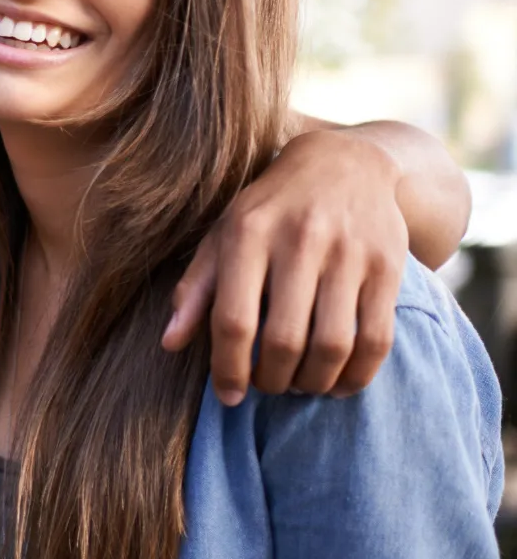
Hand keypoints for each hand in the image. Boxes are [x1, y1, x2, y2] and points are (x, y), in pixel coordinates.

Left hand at [162, 127, 407, 404]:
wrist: (344, 163)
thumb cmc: (269, 209)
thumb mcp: (223, 235)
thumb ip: (195, 288)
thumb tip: (170, 343)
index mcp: (247, 233)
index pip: (234, 320)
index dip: (229, 368)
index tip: (229, 396)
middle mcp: (299, 241)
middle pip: (284, 340)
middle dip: (273, 380)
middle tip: (268, 386)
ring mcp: (348, 253)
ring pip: (333, 345)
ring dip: (314, 382)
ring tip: (300, 385)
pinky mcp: (388, 266)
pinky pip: (377, 339)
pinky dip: (357, 375)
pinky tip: (338, 381)